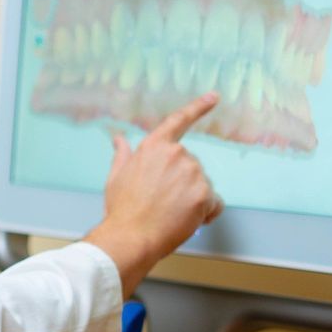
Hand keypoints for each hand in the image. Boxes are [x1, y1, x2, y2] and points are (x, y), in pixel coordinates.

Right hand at [84, 92, 223, 296]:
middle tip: (164, 201)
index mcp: (154, 146)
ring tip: (172, 213)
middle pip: (191, 165)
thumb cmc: (122, 207)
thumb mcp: (116, 176)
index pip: (179, 121)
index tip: (214, 96)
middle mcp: (177, 154)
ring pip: (203, 185)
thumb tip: (119, 139)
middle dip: (183, 182)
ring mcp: (193, 174)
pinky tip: (188, 220)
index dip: (198, 107)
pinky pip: (215, 203)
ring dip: (194, 198)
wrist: (131, 235)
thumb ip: (123, 154)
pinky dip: (206, 213)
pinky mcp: (205, 195)